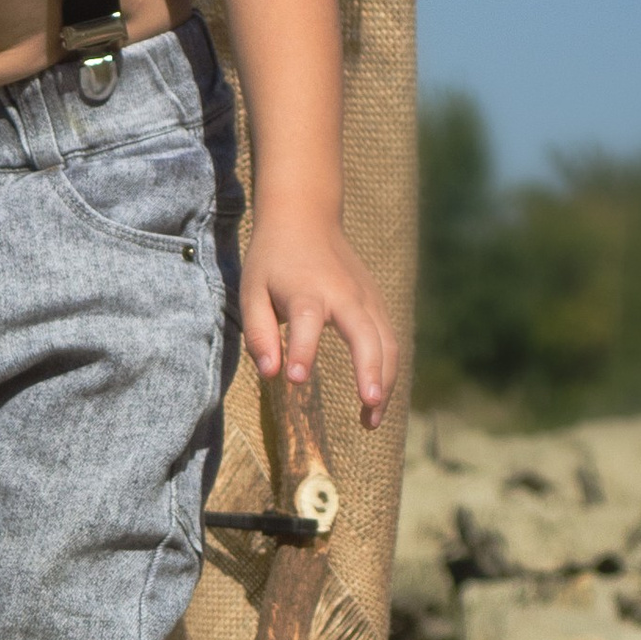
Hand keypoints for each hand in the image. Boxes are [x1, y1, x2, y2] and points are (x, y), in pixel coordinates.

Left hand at [239, 211, 393, 425]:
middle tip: (368, 406)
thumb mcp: (251, 290)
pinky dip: (387, 372)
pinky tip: (376, 401)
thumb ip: (259, 333)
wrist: (306, 217)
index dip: (302, 349)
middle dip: (370, 371)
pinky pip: (389, 341)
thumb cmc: (273, 260)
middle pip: (366, 334)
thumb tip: (271, 374)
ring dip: (384, 382)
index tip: (296, 378)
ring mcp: (366, 298)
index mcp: (307, 291)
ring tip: (370, 422)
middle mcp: (344, 294)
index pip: (307, 321)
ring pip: (386, 343)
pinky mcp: (376, 304)